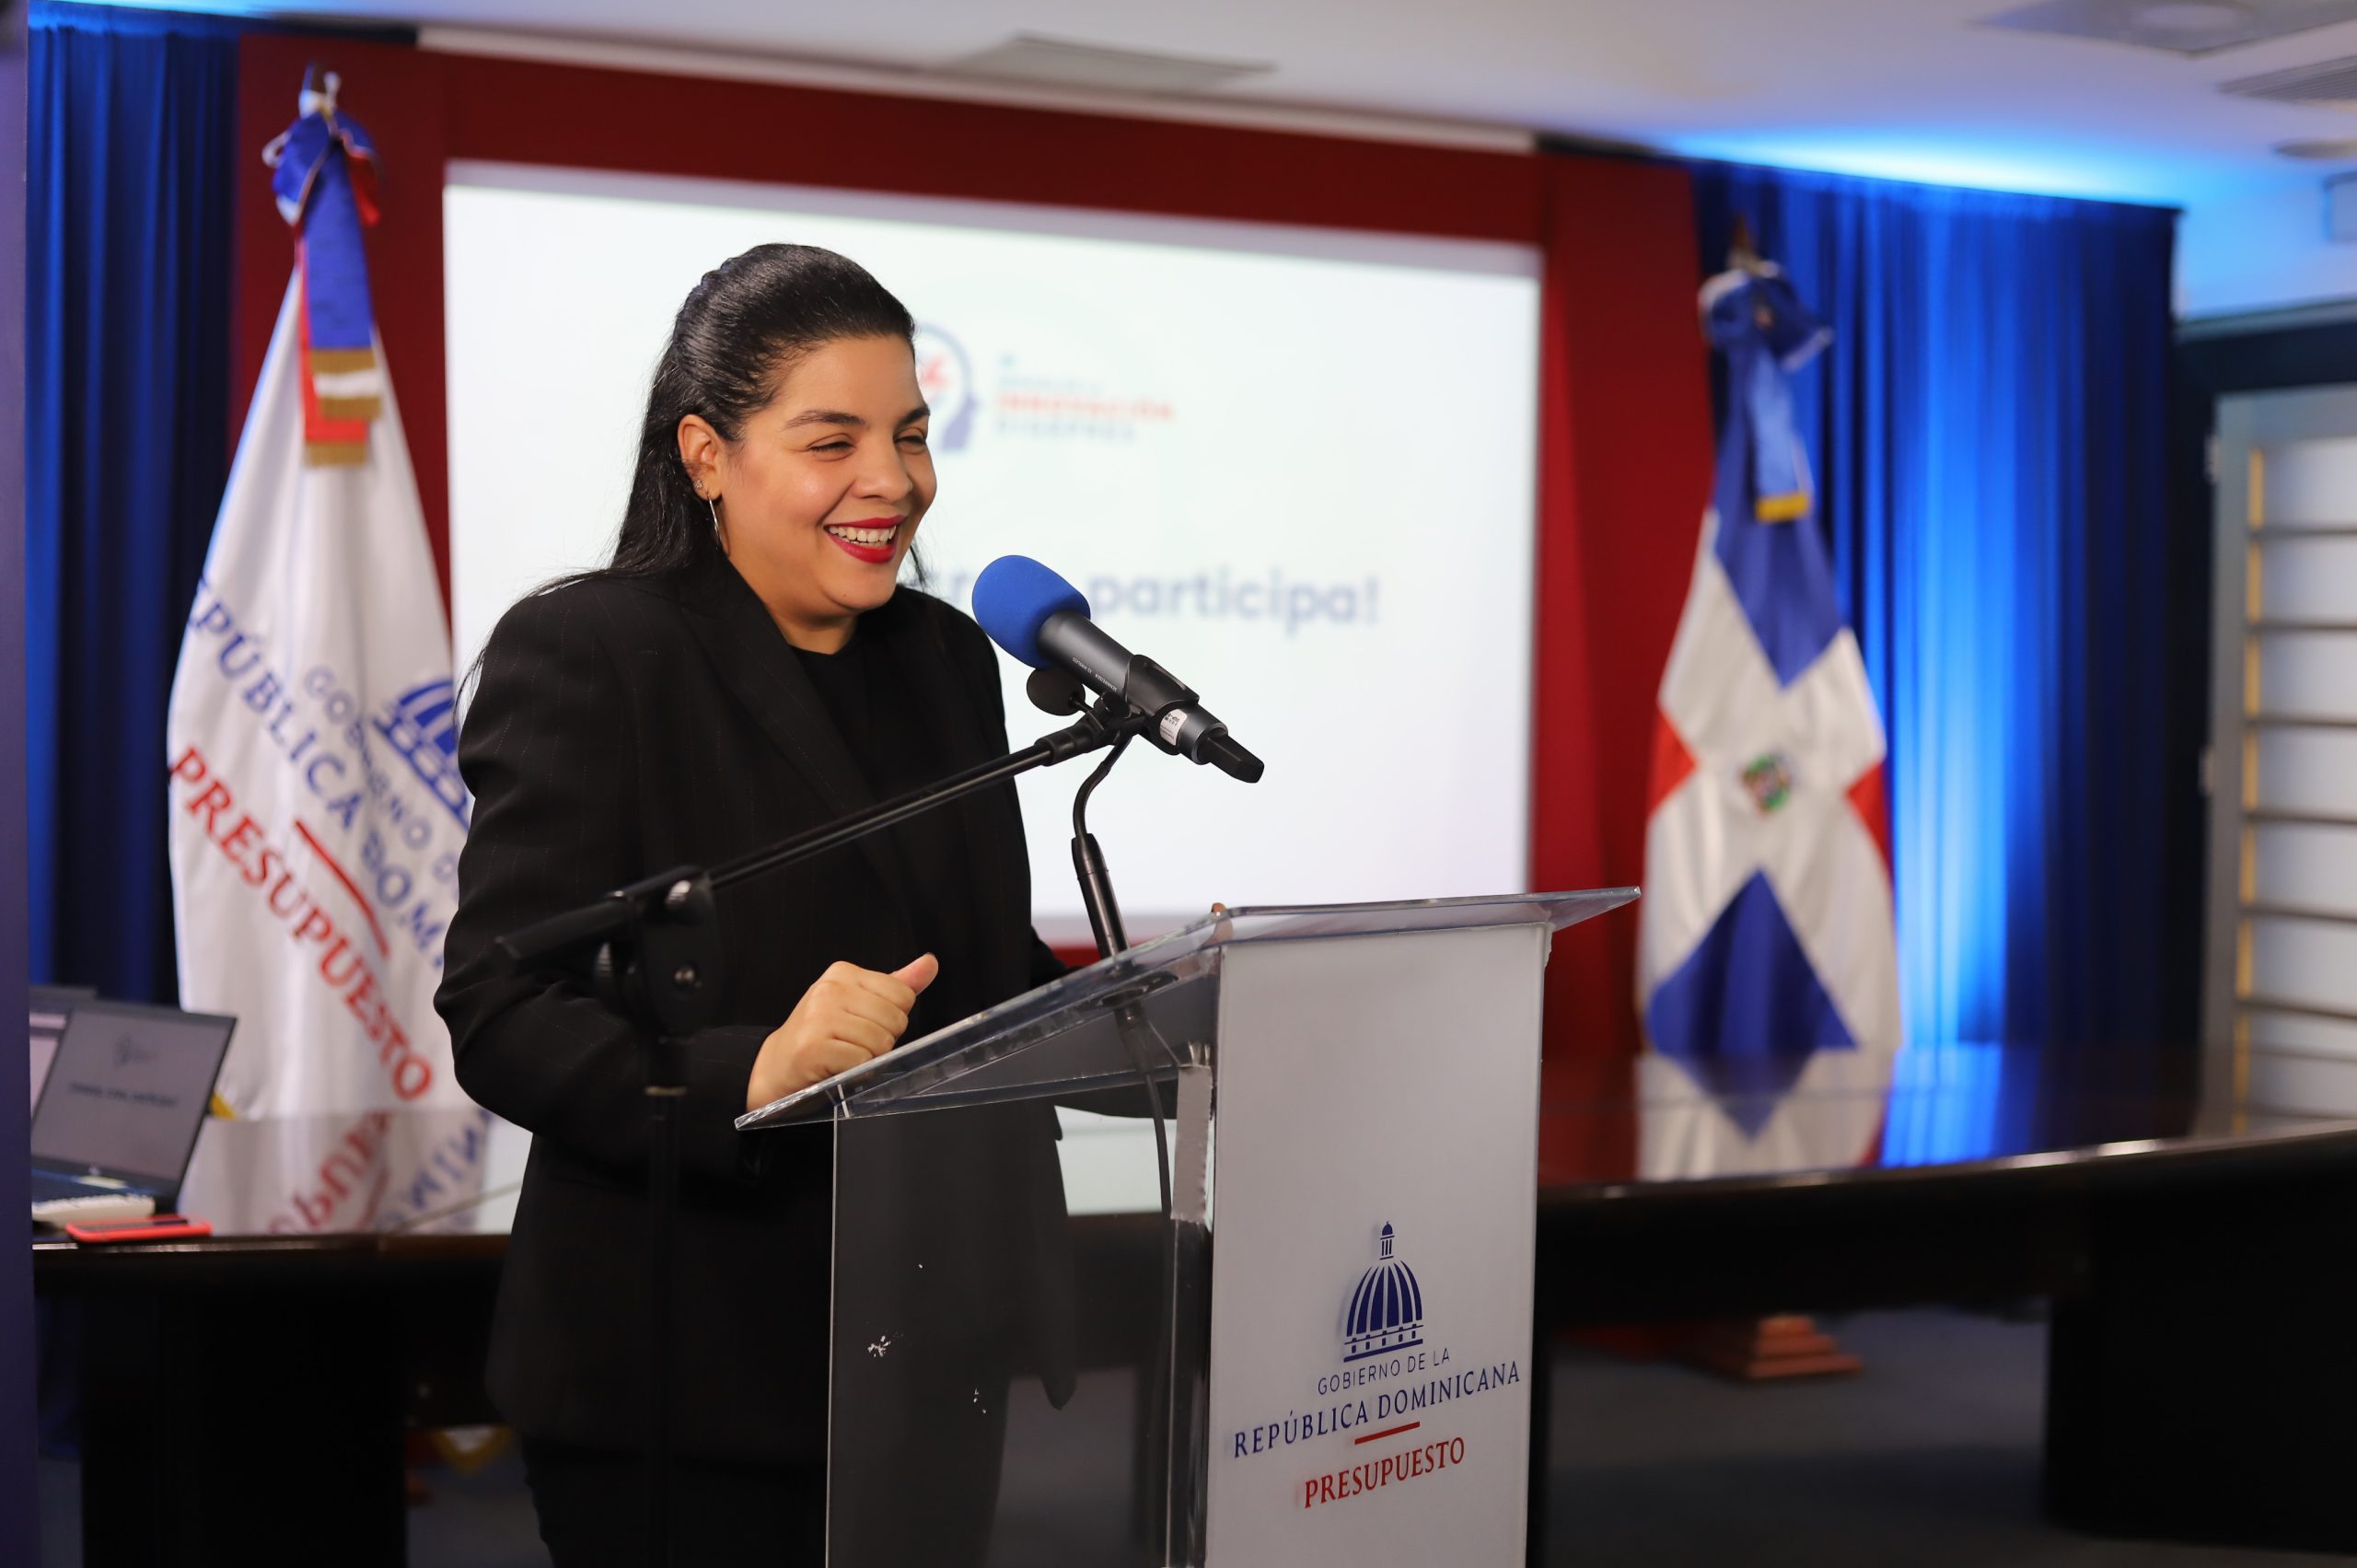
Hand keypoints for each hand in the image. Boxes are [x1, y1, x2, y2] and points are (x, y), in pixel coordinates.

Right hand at [746, 954, 937, 1109]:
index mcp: (844, 973)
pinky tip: (836, 1065)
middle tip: (853, 1042)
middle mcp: (830, 989)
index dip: (891, 1018)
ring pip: (880, 1043)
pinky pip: (861, 1062)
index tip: (864, 1023)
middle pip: (895, 1020)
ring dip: (868, 1058)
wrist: (778, 1063)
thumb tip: (930, 963)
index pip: (903, 995)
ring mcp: (819, 1017)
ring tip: (844, 1054)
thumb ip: (897, 985)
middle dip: (882, 1040)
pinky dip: (855, 1072)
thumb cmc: (821, 1033)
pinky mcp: (813, 1047)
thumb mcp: (859, 1002)